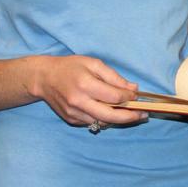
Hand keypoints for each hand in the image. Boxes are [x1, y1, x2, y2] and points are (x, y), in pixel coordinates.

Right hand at [32, 55, 147, 127]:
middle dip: (130, 117)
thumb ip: (114, 77)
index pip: (114, 97)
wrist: (44, 78)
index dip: (129, 98)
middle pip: (110, 116)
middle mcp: (79, 102)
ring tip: (131, 114)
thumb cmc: (70, 67)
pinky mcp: (71, 120)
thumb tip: (133, 88)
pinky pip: (93, 122)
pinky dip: (105, 119)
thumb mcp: (93, 63)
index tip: (137, 96)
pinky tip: (112, 112)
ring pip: (103, 122)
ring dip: (119, 120)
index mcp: (85, 84)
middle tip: (143, 115)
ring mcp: (74, 113)